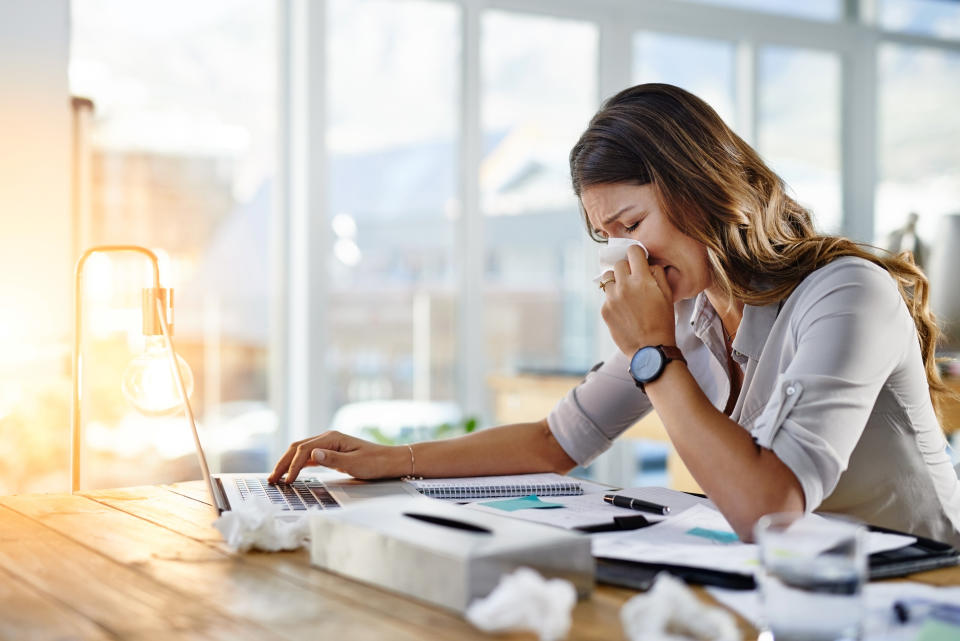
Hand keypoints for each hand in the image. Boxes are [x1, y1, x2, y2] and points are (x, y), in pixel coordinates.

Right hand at [267, 431, 399, 483]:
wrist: (391, 461)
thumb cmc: (376, 462)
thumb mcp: (355, 464)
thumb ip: (332, 460)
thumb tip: (312, 455)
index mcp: (332, 438)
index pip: (304, 450)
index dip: (292, 466)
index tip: (287, 481)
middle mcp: (328, 438)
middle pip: (297, 448)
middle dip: (283, 463)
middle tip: (272, 479)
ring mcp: (329, 444)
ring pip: (301, 451)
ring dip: (288, 463)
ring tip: (277, 478)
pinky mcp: (332, 451)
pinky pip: (309, 456)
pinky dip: (298, 464)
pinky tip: (292, 473)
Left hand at [601, 244, 675, 354]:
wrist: (650, 348)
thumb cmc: (663, 321)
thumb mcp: (667, 294)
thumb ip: (657, 274)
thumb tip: (648, 264)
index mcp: (642, 279)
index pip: (633, 251)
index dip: (637, 254)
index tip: (638, 260)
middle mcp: (624, 286)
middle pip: (618, 264)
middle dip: (626, 269)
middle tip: (633, 280)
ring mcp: (612, 298)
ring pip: (608, 278)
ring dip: (616, 282)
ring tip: (626, 294)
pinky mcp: (605, 310)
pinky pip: (606, 297)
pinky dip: (613, 299)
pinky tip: (624, 310)